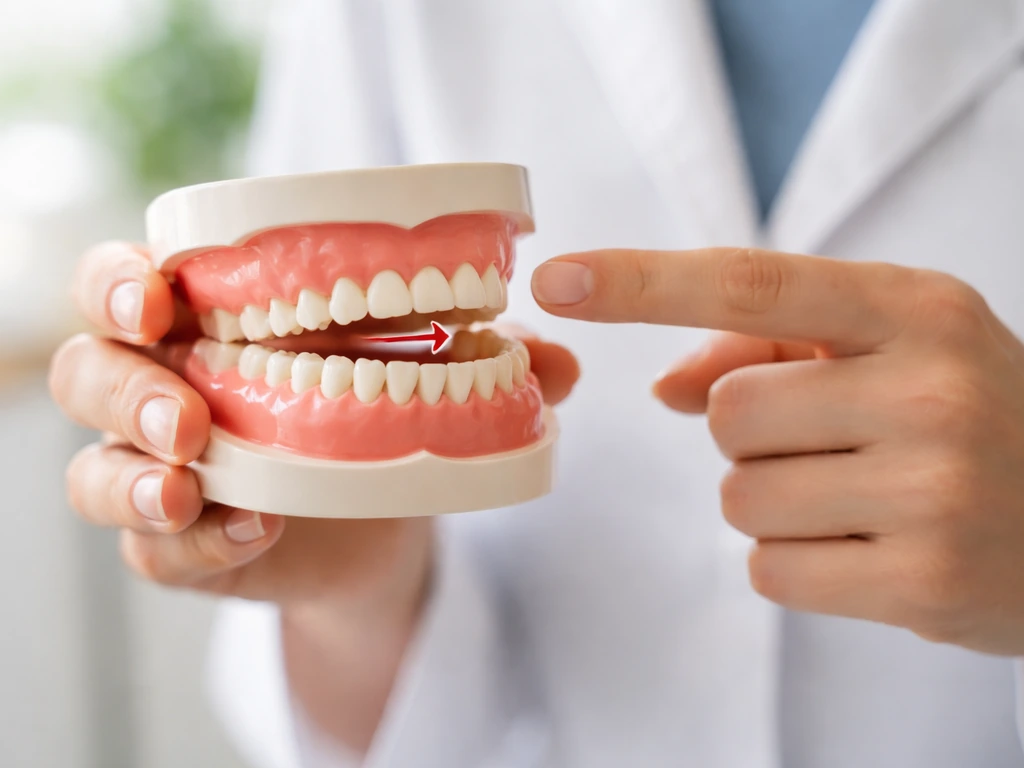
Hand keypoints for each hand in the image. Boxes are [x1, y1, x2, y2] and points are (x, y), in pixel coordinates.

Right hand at [49, 241, 579, 748]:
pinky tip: (252, 532)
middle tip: (187, 418)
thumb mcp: (425, 378)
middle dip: (126, 391)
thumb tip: (562, 362)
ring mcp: (167, 473)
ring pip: (94, 472)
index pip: (123, 286)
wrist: (381, 521)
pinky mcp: (184, 547)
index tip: (162, 298)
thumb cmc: (380, 420)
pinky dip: (195, 545)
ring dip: (135, 476)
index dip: (119, 285)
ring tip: (193, 482)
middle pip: (91, 375)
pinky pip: (154, 553)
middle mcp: (168, 392)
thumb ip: (486, 364)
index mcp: (210, 325)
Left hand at [533, 247, 1023, 654]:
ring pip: (740, 496)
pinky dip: (797, 563)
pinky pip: (770, 569)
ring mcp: (932, 489)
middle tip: (839, 445)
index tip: (558, 279)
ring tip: (863, 498)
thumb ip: (768, 350)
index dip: (642, 282)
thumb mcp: (893, 348)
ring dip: (777, 502)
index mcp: (915, 309)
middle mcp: (929, 388)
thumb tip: (664, 384)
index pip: (749, 285)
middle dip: (754, 435)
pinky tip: (870, 550)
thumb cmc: (972, 417)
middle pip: (726, 413)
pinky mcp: (923, 581)